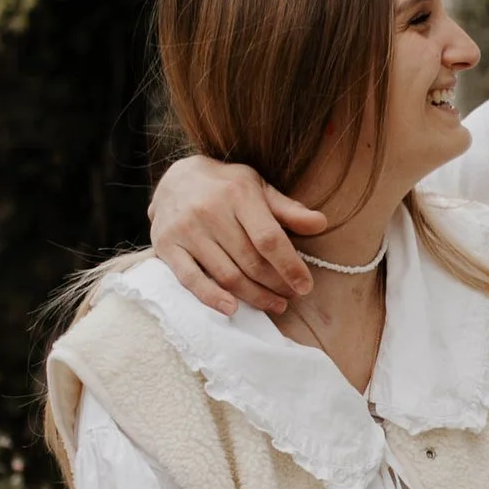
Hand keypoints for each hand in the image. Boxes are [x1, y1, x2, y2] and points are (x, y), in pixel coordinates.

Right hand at [149, 153, 325, 317]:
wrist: (174, 179)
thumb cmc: (226, 187)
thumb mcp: (257, 188)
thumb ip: (288, 209)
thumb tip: (321, 224)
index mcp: (238, 194)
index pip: (269, 238)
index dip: (290, 267)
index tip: (305, 286)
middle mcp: (210, 211)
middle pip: (250, 262)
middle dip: (276, 285)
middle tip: (290, 296)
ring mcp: (186, 230)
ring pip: (226, 275)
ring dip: (254, 297)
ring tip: (274, 304)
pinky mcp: (167, 246)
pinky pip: (191, 280)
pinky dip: (212, 298)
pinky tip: (232, 309)